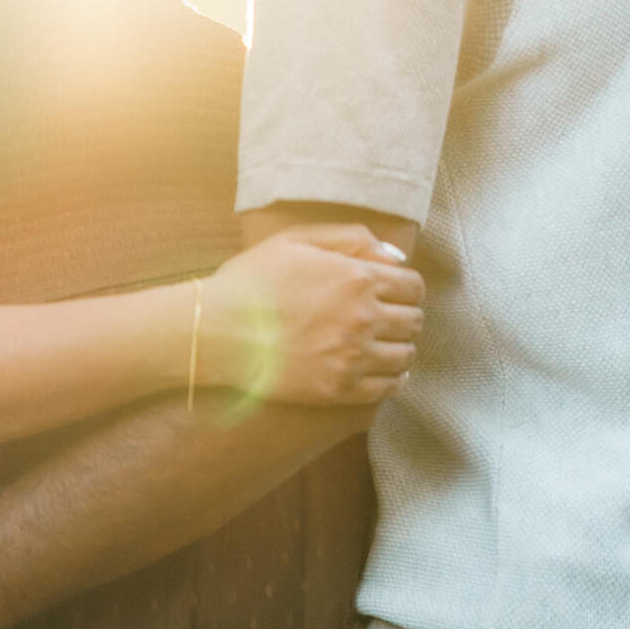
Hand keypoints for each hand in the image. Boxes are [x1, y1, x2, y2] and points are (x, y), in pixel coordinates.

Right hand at [201, 224, 423, 406]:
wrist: (216, 332)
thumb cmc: (251, 281)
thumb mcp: (296, 240)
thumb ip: (350, 239)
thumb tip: (396, 257)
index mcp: (357, 277)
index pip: (413, 286)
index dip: (407, 288)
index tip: (396, 293)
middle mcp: (363, 317)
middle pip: (414, 321)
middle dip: (406, 316)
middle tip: (389, 318)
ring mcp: (353, 357)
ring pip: (405, 356)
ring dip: (400, 348)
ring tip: (384, 345)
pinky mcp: (340, 390)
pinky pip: (388, 389)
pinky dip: (394, 380)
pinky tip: (382, 373)